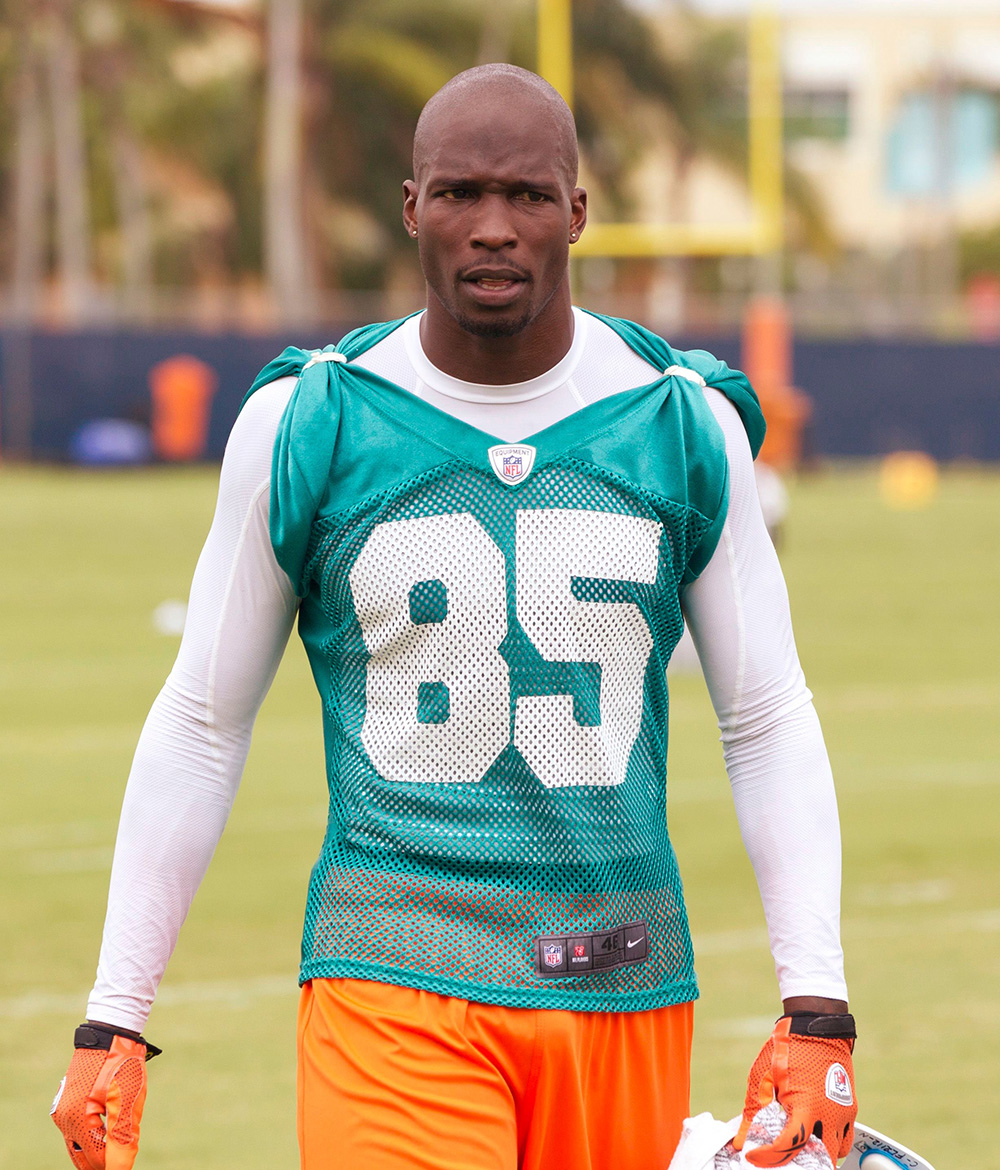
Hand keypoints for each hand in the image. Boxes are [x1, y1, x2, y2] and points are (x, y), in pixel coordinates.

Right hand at [52, 1023, 160, 1169]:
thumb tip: (119, 1167)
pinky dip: (91, 1136)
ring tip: (112, 1154)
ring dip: (95, 1149)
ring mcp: (63, 1110)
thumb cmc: (120, 1064)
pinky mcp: (67, 1102)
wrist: (110, 1034)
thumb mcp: (126, 1099)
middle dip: (99, 1161)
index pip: (95, 1156)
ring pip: (78, 1142)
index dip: (112, 1164)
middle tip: (117, 1164)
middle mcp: (64, 1118)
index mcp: (77, 1119)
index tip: (125, 1164)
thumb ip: (122, 1135)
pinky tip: (104, 1136)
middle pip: (81, 1154)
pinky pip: (77, 1128)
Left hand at [733, 1013, 856, 1166]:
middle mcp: (828, 1113)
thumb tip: (741, 1139)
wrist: (816, 1027)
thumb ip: (753, 1111)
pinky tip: (814, 1135)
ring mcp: (842, 1112)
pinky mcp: (850, 1108)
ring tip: (798, 1147)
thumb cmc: (788, 1048)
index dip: (770, 1156)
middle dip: (798, 1161)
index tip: (755, 1156)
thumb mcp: (763, 1077)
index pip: (790, 1145)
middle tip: (780, 1156)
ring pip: (835, 1152)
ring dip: (817, 1154)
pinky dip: (831, 1143)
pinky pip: (845, 1138)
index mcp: (805, 1106)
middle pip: (818, 1158)